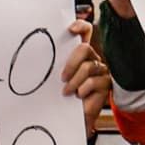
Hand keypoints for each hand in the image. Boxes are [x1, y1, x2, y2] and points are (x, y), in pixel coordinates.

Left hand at [61, 20, 110, 136]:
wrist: (72, 119)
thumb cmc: (63, 98)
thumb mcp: (58, 78)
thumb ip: (56, 64)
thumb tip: (39, 54)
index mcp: (81, 55)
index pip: (86, 32)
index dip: (81, 26)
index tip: (70, 29)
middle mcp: (92, 60)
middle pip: (85, 48)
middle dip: (71, 62)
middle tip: (62, 77)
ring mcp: (101, 72)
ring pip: (88, 67)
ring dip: (74, 81)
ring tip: (67, 91)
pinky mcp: (106, 85)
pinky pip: (94, 82)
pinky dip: (83, 89)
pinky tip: (79, 97)